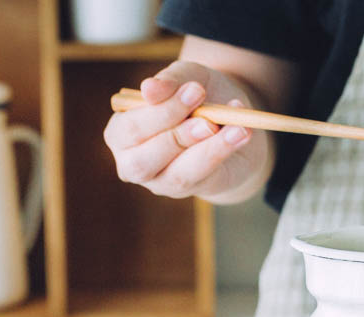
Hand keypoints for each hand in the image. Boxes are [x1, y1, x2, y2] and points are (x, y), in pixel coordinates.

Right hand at [103, 60, 272, 202]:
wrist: (229, 122)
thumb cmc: (199, 98)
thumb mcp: (189, 77)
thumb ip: (171, 80)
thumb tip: (149, 89)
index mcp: (121, 132)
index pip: (130, 128)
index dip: (162, 112)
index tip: (196, 90)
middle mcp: (133, 163)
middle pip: (145, 159)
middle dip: (179, 137)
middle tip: (209, 120)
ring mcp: (160, 182)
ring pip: (178, 175)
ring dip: (207, 150)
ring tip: (235, 128)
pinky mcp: (189, 191)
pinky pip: (203, 177)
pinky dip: (223, 154)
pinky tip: (241, 134)